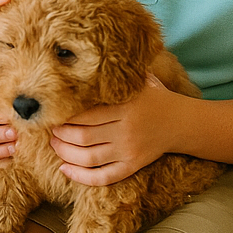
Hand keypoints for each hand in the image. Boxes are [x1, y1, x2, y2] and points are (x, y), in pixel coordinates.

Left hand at [50, 74, 174, 185]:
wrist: (181, 122)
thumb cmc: (155, 97)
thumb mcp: (140, 79)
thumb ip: (120, 72)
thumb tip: (91, 55)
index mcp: (125, 106)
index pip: (87, 113)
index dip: (66, 116)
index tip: (54, 113)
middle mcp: (126, 130)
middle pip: (83, 136)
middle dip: (61, 135)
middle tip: (51, 130)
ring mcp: (129, 150)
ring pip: (89, 158)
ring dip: (65, 153)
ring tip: (54, 145)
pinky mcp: (132, 166)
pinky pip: (104, 177)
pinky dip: (82, 177)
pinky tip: (65, 169)